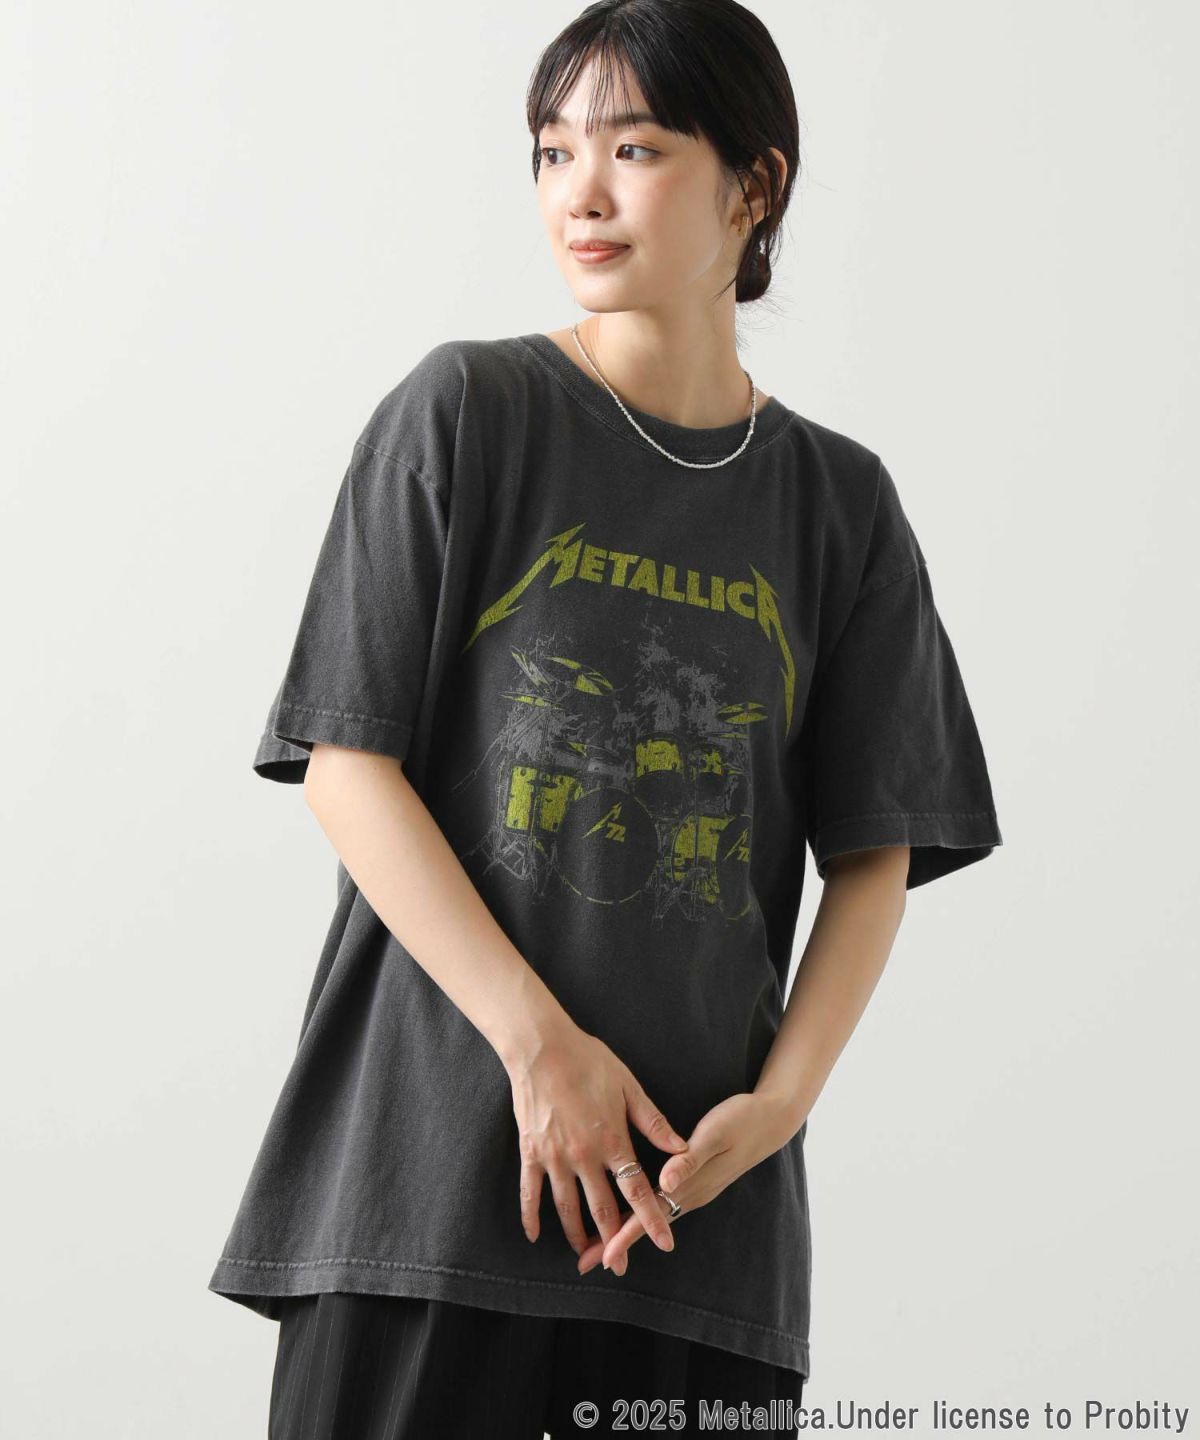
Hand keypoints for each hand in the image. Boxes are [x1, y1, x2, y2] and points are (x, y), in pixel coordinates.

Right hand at [504, 1021, 689, 1269]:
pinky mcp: (531, 1151)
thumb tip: (681, 1148)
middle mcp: (584, 1156)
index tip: (665, 1242)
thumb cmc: (588, 1061)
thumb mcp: (628, 1087)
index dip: (652, 1217)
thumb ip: (653, 1122)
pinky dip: (531, 1216)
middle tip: (621, 1265)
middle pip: (601, 1208)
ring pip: (567, 1207)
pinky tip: (536, 1235)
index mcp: (612, 1140)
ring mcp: (555, 1156)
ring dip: (577, 1234)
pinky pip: (530, 1191)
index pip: (637, 1189)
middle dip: (614, 1240)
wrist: (542, 1047)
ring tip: (585, 1253)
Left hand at [574, 1090, 800, 1275]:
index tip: (602, 1257)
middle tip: (583, 1263)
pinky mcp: (693, 1179)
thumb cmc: (741, 1121)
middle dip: (615, 1243)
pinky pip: (660, 1203)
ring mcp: (693, 1189)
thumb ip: (689, 1158)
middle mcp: (690, 1193)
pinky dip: (638, 1213)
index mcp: (690, 1184)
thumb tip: (665, 1181)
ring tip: (596, 1245)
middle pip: (645, 1224)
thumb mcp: (715, 1134)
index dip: (624, 1236)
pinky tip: (626, 1212)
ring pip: (651, 1217)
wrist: (771, 1120)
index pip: (650, 1216)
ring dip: (623, 1230)